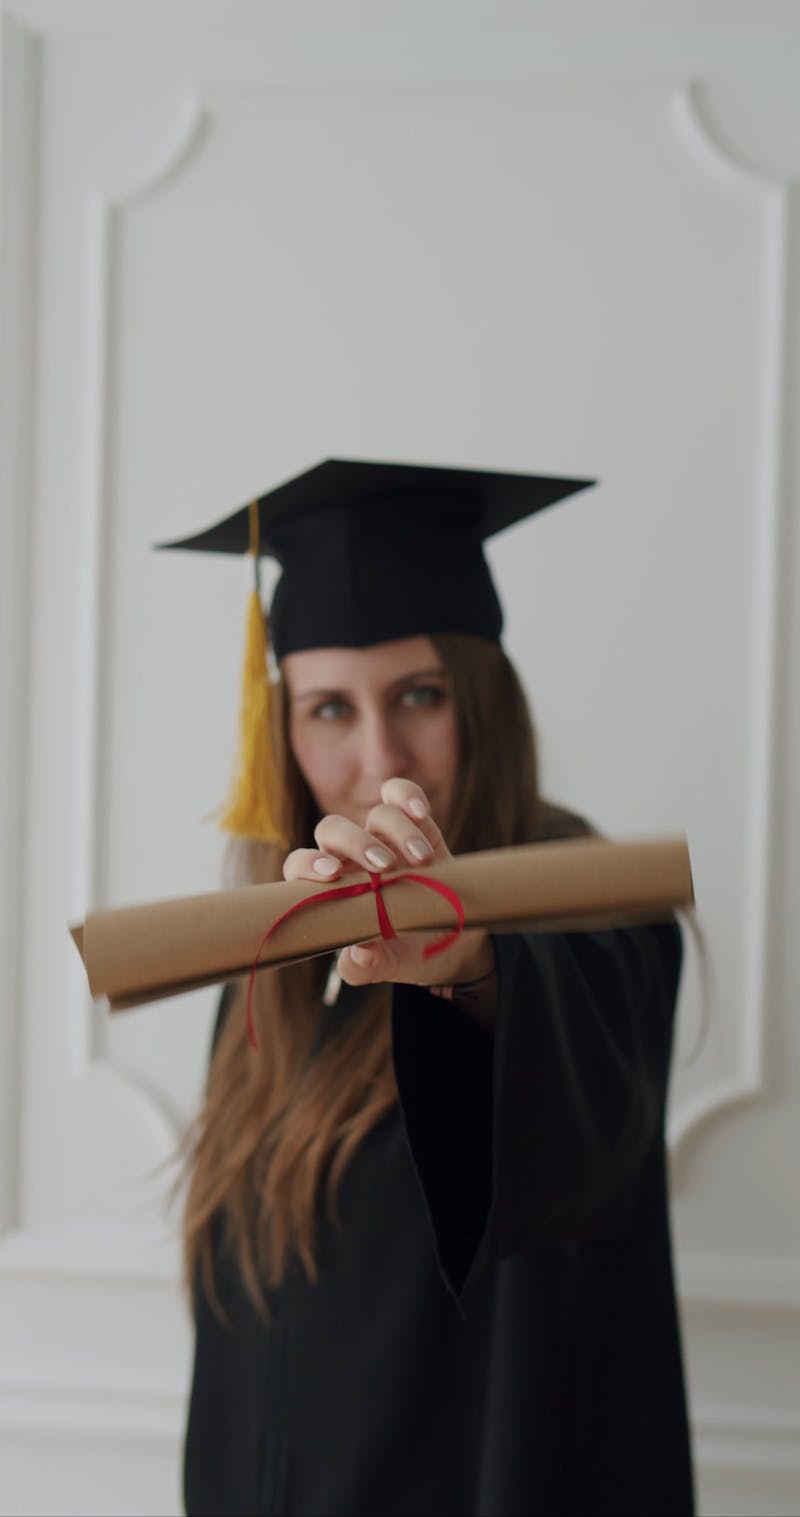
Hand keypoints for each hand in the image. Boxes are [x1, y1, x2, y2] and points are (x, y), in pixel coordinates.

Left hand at [282, 777, 494, 989]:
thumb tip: (359, 953)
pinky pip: (401, 796)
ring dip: (396, 831)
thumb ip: (366, 966)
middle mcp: (351, 858)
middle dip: (355, 843)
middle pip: (334, 830)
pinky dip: (407, 796)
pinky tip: (420, 812)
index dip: (307, 864)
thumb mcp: (388, 966)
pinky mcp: (415, 825)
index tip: (329, 875)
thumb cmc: (406, 953)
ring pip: (375, 814)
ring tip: (421, 860)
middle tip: (384, 867)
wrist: (450, 944)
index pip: (301, 865)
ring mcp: (383, 838)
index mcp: (331, 889)